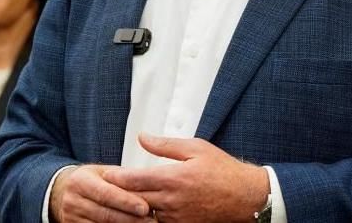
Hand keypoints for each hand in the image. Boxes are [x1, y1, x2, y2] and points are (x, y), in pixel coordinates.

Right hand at [50, 164, 154, 222]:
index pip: (105, 193)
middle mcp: (73, 201)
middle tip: (152, 221)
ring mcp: (72, 218)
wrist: (63, 193)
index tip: (145, 208)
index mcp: (80, 181)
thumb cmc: (89, 181)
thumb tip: (147, 184)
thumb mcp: (102, 173)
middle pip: (106, 214)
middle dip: (131, 219)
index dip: (126, 202)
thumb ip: (121, 178)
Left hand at [102, 134, 268, 222]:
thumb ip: (165, 145)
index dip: (116, 178)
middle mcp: (172, 201)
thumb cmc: (223, 171)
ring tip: (119, 198)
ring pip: (144, 213)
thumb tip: (142, 137)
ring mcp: (176, 217)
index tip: (105, 174)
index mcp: (173, 178)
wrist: (247, 198)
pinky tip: (142, 209)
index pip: (134, 180)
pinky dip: (148, 216)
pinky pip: (158, 222)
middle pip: (134, 199)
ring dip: (132, 206)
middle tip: (105, 187)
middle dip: (118, 193)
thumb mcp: (195, 148)